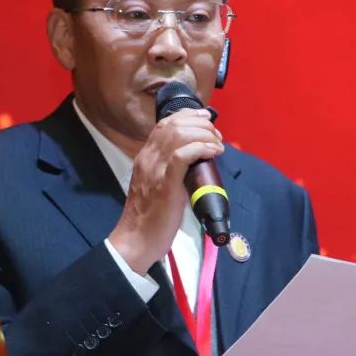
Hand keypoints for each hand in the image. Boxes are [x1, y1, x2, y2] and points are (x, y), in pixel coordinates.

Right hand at [109, 108, 222, 273]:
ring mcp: (155, 170)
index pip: (164, 124)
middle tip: (216, 135)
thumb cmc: (151, 217)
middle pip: (174, 125)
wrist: (137, 240)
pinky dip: (201, 148)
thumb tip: (195, 161)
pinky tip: (213, 152)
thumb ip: (170, 170)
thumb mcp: (158, 185)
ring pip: (180, 135)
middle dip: (200, 124)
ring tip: (218, 144)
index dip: (188, 116)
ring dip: (204, 135)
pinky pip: (183, 155)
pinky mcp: (165, 183)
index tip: (206, 119)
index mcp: (145, 158)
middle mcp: (148, 158)